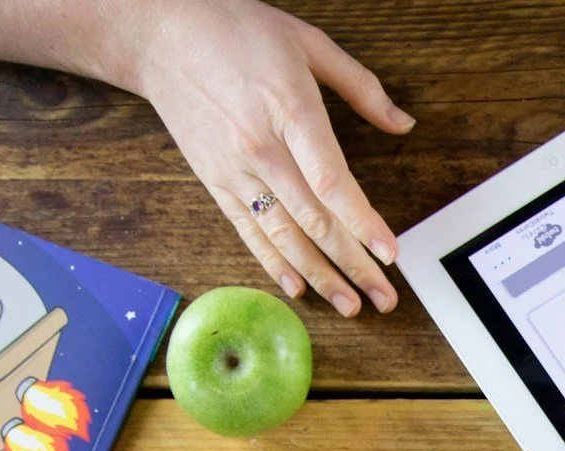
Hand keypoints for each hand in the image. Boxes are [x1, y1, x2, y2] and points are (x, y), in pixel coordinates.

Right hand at [115, 0, 410, 317]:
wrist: (161, 33)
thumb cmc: (236, 30)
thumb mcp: (307, 41)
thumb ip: (360, 85)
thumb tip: (403, 122)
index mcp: (289, 110)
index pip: (332, 181)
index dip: (363, 223)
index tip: (389, 253)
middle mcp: (260, 147)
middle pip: (313, 220)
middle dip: (353, 265)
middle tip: (383, 298)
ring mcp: (234, 168)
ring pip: (282, 235)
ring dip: (319, 276)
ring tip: (349, 305)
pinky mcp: (214, 180)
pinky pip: (247, 231)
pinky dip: (273, 263)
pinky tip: (298, 289)